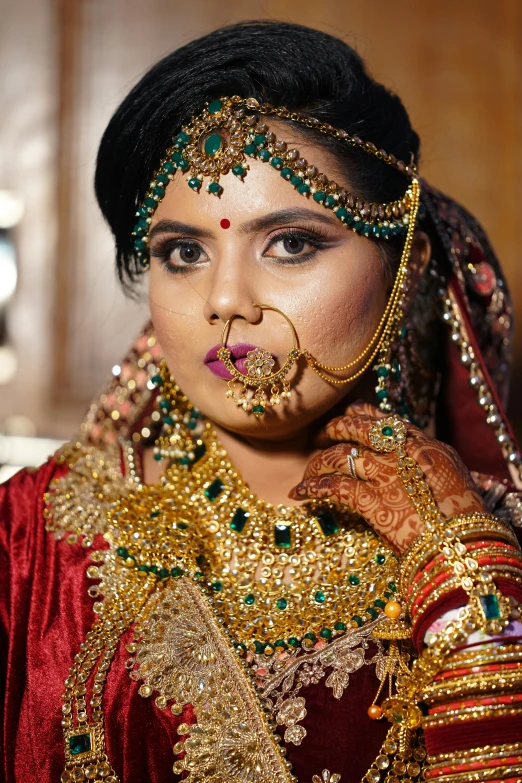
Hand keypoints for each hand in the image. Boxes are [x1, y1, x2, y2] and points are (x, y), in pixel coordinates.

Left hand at [289, 402, 486, 552]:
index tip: (347, 416)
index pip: (384, 420)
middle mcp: (400, 452)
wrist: (466, 543)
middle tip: (320, 436)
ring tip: (307, 471)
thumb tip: (419, 461)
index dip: (360, 416)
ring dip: (318, 463)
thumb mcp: (453, 477)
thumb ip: (430, 463)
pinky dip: (312, 488)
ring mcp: (385, 474)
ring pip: (339, 456)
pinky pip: (332, 487)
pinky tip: (300, 493)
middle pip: (356, 428)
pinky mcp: (371, 500)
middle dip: (333, 429)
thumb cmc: (465, 516)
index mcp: (422, 444)